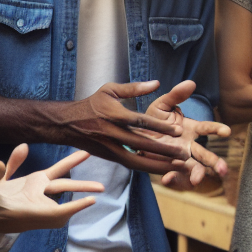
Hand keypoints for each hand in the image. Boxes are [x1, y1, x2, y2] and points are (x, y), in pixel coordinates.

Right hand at [0, 144, 104, 235]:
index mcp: (25, 209)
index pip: (56, 211)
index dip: (76, 206)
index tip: (93, 200)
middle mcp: (28, 201)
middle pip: (60, 192)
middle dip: (81, 188)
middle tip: (102, 186)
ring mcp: (21, 194)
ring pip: (49, 181)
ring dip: (66, 169)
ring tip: (84, 154)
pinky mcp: (11, 188)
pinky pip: (23, 173)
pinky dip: (22, 161)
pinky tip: (21, 147)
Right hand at [58, 81, 187, 171]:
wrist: (68, 124)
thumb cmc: (92, 104)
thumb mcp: (110, 89)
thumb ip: (134, 88)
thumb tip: (157, 83)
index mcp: (114, 115)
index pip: (141, 122)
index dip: (160, 127)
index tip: (178, 130)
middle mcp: (112, 133)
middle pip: (141, 145)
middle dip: (164, 151)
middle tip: (184, 154)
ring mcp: (110, 148)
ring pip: (136, 161)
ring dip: (157, 165)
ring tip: (177, 166)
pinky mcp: (110, 157)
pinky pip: (130, 165)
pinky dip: (146, 167)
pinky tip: (161, 168)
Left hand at [137, 80, 230, 189]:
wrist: (134, 133)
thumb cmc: (152, 118)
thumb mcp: (162, 105)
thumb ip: (176, 96)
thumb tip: (191, 82)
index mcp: (191, 129)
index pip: (207, 128)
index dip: (217, 129)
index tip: (226, 132)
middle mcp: (189, 145)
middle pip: (205, 154)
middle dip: (215, 162)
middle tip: (223, 170)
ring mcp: (180, 157)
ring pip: (194, 167)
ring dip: (198, 174)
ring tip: (197, 181)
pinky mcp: (168, 166)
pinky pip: (173, 174)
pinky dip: (172, 178)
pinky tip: (167, 178)